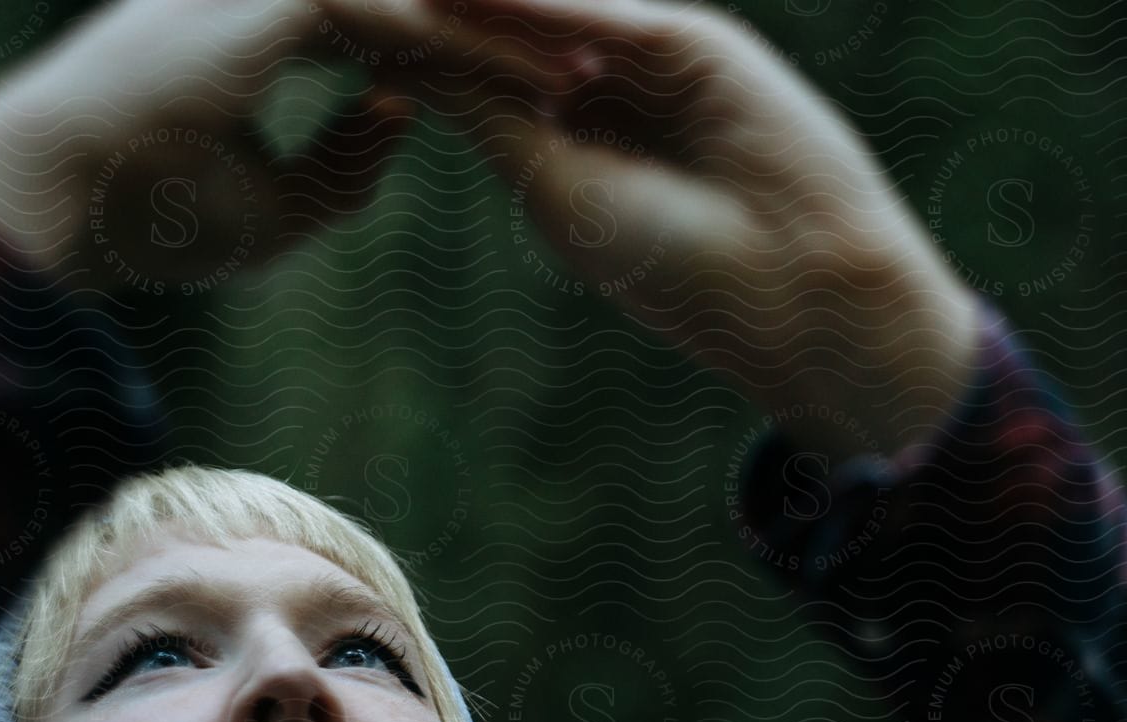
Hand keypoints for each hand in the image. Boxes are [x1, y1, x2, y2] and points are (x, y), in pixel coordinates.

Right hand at [0, 0, 579, 294]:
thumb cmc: (148, 214)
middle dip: (509, 39)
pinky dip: (481, 55)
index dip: (470, 68)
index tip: (542, 105)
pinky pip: (411, 26)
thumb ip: (342, 164)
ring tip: (596, 76)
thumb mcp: (272, 205)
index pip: (393, 33)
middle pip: (422, 6)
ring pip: (428, 6)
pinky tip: (548, 83)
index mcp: (264, 27)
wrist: (57, 195)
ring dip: (513, 41)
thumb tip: (406, 114)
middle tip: (596, 73)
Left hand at [408, 0, 982, 452]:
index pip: (480, 73)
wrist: (794, 289)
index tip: (332, 26)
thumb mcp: (558, 190)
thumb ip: (495, 118)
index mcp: (572, 139)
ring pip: (557, 10)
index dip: (415, 46)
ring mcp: (655, 61)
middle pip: (511, 26)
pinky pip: (613, 16)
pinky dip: (552, 8)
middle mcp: (609, 89)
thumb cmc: (677, 267)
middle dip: (447, 6)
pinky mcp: (700, 44)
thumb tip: (410, 63)